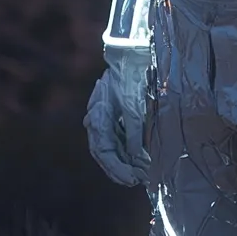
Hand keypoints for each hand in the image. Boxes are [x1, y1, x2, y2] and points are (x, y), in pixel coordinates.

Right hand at [84, 44, 152, 185]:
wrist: (130, 54)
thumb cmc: (130, 76)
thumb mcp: (133, 105)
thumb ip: (133, 131)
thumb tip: (136, 156)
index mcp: (97, 117)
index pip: (102, 150)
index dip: (116, 167)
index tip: (130, 179)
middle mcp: (97, 119)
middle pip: (104, 152)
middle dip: (119, 168)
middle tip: (135, 181)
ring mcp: (104, 117)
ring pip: (111, 146)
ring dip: (123, 161)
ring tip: (139, 174)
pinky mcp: (113, 114)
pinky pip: (118, 137)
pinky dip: (127, 149)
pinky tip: (138, 158)